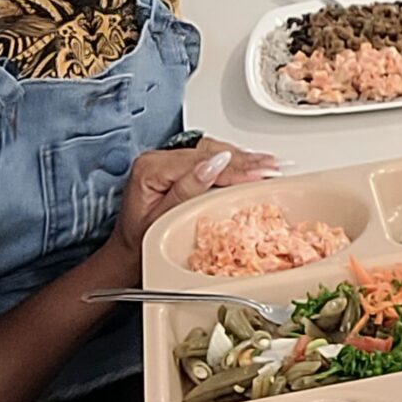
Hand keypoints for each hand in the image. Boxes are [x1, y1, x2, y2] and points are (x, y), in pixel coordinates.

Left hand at [112, 139, 278, 256]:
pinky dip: (232, 161)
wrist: (130, 252)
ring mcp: (167, 159)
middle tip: (272, 168)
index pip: (201, 162)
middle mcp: (158, 158)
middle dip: (244, 161)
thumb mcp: (163, 220)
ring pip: (211, 150)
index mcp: (151, 168)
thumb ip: (187, 190)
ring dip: (242, 158)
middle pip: (208, 151)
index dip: (234, 168)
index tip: (259, 173)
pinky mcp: (177, 165)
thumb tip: (214, 165)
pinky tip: (251, 163)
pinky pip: (208, 156)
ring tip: (269, 164)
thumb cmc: (141, 242)